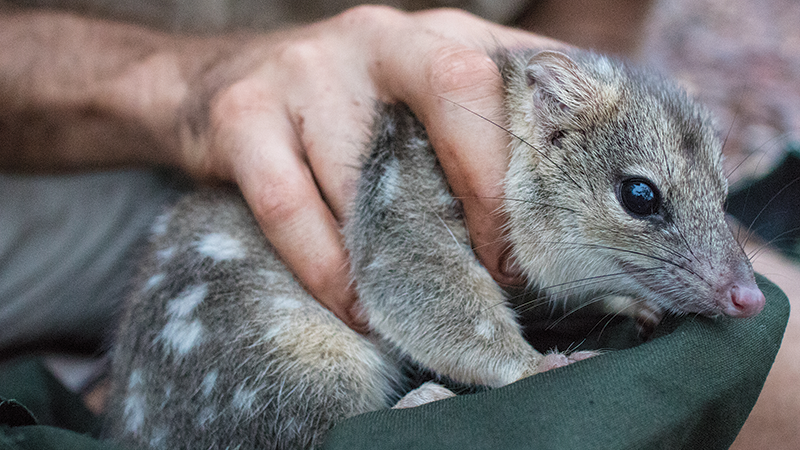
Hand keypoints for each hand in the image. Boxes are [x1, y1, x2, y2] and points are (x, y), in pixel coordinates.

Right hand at [158, 7, 559, 330]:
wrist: (217, 85)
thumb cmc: (349, 108)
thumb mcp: (423, 95)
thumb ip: (492, 117)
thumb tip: (581, 166)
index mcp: (436, 36)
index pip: (508, 75)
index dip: (538, 153)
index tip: (549, 232)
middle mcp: (377, 39)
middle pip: (456, 89)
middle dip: (488, 185)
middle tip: (503, 268)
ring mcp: (305, 72)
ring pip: (365, 168)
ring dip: (401, 251)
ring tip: (433, 307)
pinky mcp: (243, 117)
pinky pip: (289, 205)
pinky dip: (328, 269)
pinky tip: (359, 309)